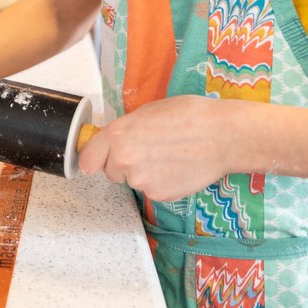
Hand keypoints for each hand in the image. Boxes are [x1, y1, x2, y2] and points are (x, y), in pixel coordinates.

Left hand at [77, 96, 239, 201]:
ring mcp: (141, 181)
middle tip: (147, 150)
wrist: (221, 136)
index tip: (99, 158)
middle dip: (122, 164)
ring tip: (167, 156)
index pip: (87, 160)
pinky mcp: (158, 195)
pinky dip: (161, 182)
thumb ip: (124, 130)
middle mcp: (123, 161)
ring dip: (144, 172)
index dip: (95, 158)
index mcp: (117, 136)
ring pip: (132, 181)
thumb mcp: (147, 112)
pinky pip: (151, 190)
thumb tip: (113, 140)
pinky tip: (176, 167)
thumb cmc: (189, 116)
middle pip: (110, 171)